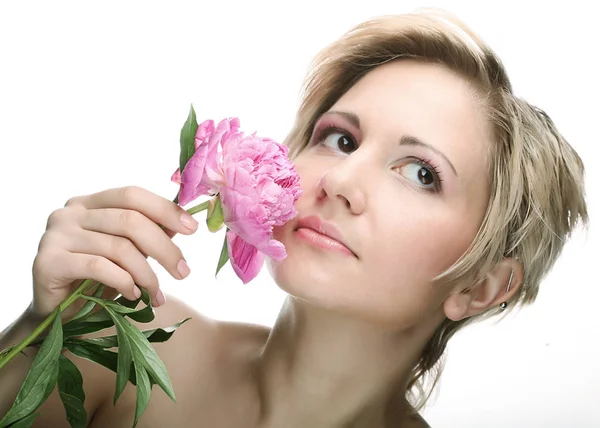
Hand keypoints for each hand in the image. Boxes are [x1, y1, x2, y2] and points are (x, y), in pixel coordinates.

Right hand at [31, 186, 197, 316]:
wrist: (57, 315)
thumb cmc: (95, 281)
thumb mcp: (127, 254)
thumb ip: (147, 234)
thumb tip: (182, 223)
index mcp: (88, 203)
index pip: (132, 194)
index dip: (165, 209)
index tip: (192, 229)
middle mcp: (69, 213)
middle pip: (129, 220)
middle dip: (164, 248)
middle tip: (183, 271)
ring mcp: (55, 235)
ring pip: (118, 247)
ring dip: (146, 274)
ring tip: (156, 294)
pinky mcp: (47, 262)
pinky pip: (98, 267)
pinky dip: (123, 282)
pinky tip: (133, 295)